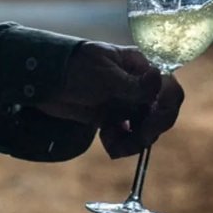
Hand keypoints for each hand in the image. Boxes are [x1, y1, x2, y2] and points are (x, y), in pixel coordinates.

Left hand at [35, 41, 183, 157]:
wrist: (44, 79)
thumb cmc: (75, 67)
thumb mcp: (104, 76)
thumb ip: (133, 84)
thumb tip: (160, 78)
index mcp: (141, 67)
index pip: (168, 89)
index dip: (167, 109)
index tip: (153, 125)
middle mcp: (139, 85)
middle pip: (160, 113)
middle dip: (149, 131)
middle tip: (136, 140)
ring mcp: (127, 102)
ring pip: (145, 128)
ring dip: (134, 141)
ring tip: (113, 146)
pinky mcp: (113, 117)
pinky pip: (127, 136)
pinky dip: (120, 143)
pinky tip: (106, 140)